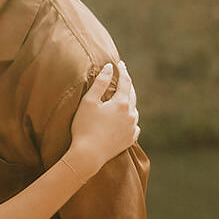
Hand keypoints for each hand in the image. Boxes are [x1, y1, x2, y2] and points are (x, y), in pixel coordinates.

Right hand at [68, 62, 139, 179]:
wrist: (88, 154)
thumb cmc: (84, 126)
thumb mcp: (89, 102)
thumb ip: (100, 83)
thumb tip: (109, 67)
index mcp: (122, 103)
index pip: (125, 82)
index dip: (122, 71)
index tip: (120, 63)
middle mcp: (131, 115)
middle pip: (132, 95)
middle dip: (127, 84)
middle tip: (123, 76)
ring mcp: (132, 128)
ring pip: (134, 110)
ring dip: (129, 102)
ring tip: (124, 97)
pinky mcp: (130, 139)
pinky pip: (134, 125)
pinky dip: (130, 118)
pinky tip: (127, 118)